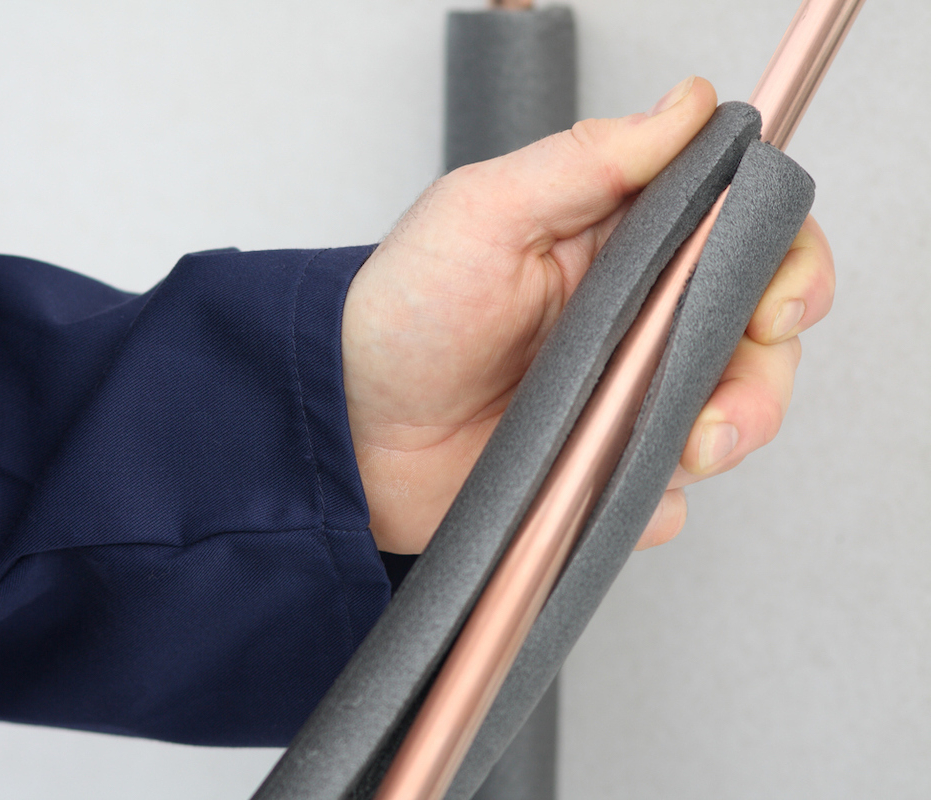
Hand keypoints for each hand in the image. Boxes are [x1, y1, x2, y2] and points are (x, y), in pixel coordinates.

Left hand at [342, 76, 834, 554]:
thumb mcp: (482, 214)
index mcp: (621, 250)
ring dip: (724, 438)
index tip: (777, 302)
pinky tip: (608, 487)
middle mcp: (635, 323)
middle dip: (763, 374)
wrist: (346, 427)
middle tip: (721, 404)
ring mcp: (621, 400)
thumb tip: (689, 106)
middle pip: (754, 339)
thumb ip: (588, 160)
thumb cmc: (400, 314)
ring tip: (681, 447)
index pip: (744, 239)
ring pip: (724, 420)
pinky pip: (662, 494)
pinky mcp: (598, 470)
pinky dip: (651, 498)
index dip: (785, 266)